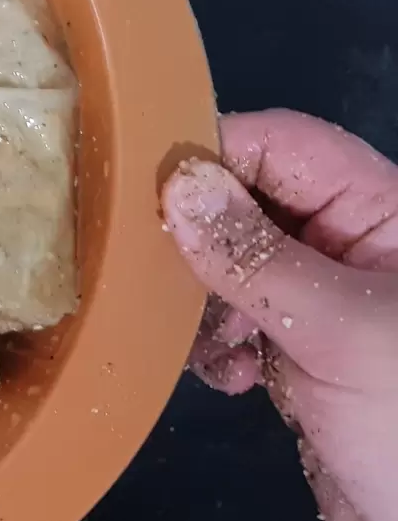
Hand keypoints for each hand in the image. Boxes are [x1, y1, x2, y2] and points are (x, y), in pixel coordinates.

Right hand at [162, 110, 397, 520]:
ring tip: (212, 345)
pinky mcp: (304, 349)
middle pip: (250, 199)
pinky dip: (217, 342)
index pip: (282, 145)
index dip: (214, 156)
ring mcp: (328, 298)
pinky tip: (229, 375)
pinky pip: (237, 317)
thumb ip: (254, 253)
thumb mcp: (337, 329)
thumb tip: (177, 180)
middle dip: (200, 240)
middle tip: (161, 278)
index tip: (146, 192)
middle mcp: (354, 243)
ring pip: (233, 261)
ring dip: (203, 301)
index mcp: (384, 212)